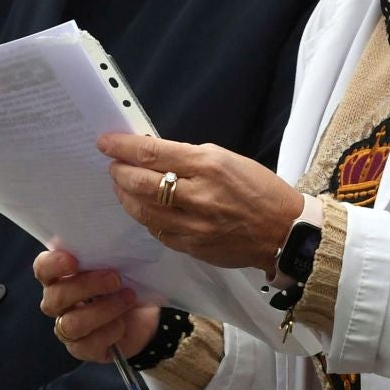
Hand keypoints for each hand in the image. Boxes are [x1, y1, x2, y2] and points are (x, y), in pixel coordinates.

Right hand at [34, 247, 159, 360]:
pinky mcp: (83, 349)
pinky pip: (88, 344)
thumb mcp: (120, 264)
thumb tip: (113, 240)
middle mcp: (59, 303)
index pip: (43, 268)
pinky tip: (122, 324)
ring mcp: (68, 329)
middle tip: (115, 278)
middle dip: (87, 286)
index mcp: (61, 277)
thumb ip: (107, 254)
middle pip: (56, 297)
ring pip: (71, 324)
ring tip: (128, 298)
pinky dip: (109, 332)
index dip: (52, 265)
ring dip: (103, 310)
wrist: (144, 316)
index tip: (73, 260)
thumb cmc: (126, 283)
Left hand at [97, 133, 302, 271]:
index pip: (153, 153)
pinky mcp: (192, 246)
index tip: (106, 142)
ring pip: (142, 210)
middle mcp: (198, 194)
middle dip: (119, 172)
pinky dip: (146, 217)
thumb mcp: (228, 160)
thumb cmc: (259, 190)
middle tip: (113, 167)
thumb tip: (153, 155)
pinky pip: (157, 231)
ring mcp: (193, 225)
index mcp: (209, 165)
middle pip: (140, 183)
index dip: (123, 147)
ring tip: (123, 187)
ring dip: (126, 196)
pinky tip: (145, 209)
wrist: (284, 231)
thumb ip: (190, 158)